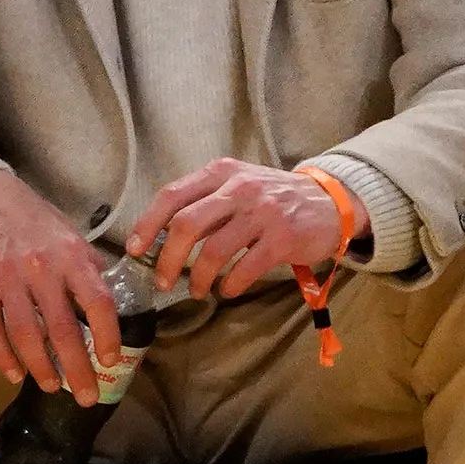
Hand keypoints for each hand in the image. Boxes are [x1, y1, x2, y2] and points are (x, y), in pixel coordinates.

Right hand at [0, 169, 121, 405]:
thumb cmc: (39, 225)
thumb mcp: (73, 238)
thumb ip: (90, 273)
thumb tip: (113, 311)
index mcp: (72, 256)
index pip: (98, 302)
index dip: (107, 336)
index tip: (110, 361)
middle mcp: (42, 267)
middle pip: (62, 329)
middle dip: (77, 369)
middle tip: (87, 397)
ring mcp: (7, 277)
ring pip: (26, 335)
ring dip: (41, 368)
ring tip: (53, 386)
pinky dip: (4, 357)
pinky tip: (16, 374)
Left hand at [126, 159, 368, 301]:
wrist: (330, 201)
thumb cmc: (273, 198)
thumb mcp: (237, 186)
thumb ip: (204, 203)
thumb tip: (161, 236)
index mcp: (221, 172)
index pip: (171, 195)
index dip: (147, 224)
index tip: (134, 250)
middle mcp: (238, 188)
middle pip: (186, 224)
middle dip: (167, 259)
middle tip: (163, 282)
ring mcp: (262, 212)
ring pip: (214, 250)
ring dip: (199, 278)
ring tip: (198, 291)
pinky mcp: (283, 238)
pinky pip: (245, 268)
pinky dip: (231, 285)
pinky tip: (228, 290)